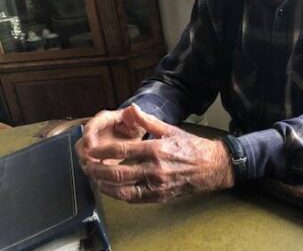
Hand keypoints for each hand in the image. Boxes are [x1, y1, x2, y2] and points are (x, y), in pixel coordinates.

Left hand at [83, 104, 235, 202]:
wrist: (211, 167)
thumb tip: (130, 109)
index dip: (102, 150)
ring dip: (104, 184)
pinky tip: (110, 188)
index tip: (90, 149)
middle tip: (86, 165)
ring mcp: (157, 185)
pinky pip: (133, 198)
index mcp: (156, 149)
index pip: (121, 150)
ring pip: (122, 188)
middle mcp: (155, 169)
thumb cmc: (190, 146)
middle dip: (97, 169)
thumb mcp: (170, 129)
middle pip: (117, 172)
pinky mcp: (159, 196)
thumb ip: (147, 121)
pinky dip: (118, 194)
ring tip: (93, 178)